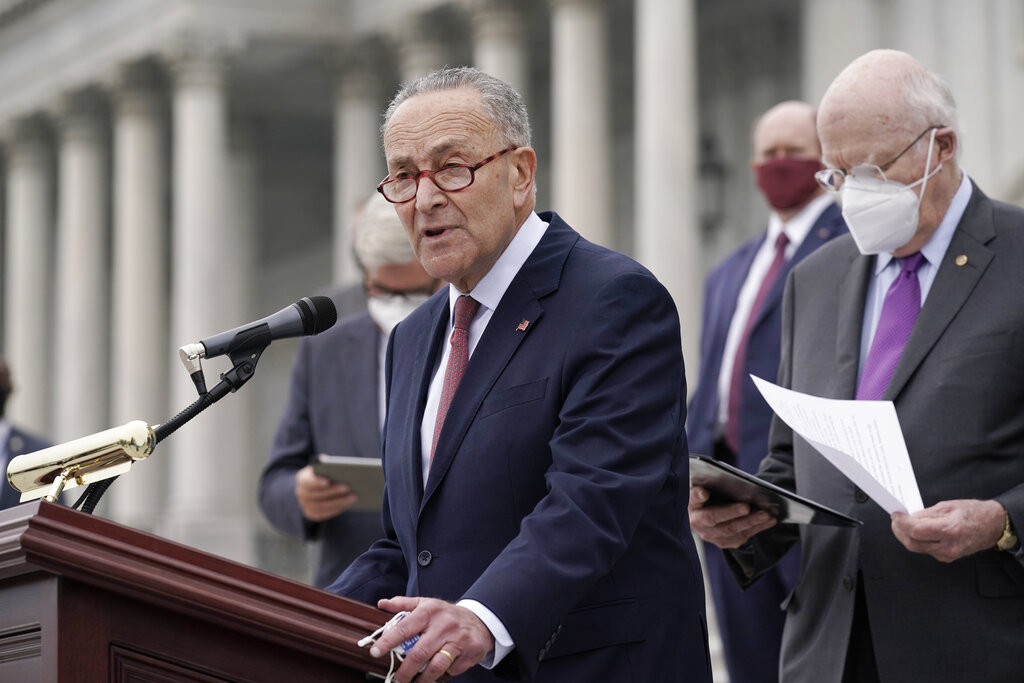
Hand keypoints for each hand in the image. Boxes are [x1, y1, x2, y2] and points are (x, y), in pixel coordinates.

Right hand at [294, 464, 357, 521]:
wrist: (310, 489)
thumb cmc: (320, 475)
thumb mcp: (319, 468)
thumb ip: (322, 465)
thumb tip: (325, 459)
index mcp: (302, 479)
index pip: (307, 481)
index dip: (316, 482)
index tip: (327, 481)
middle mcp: (301, 493)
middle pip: (316, 494)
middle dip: (333, 491)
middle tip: (347, 487)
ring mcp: (305, 505)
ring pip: (322, 506)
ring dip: (338, 501)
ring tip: (353, 496)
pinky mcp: (312, 514)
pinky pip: (324, 514)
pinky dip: (336, 509)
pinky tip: (348, 504)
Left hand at [368, 596, 493, 682]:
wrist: (479, 621)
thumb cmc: (446, 615)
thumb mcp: (426, 604)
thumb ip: (403, 604)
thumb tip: (381, 604)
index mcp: (430, 611)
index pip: (404, 627)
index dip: (388, 641)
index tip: (375, 652)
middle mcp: (444, 625)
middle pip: (419, 653)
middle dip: (405, 671)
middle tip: (396, 680)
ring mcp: (458, 640)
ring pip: (435, 667)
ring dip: (421, 680)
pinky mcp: (469, 654)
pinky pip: (449, 672)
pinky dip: (439, 677)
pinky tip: (434, 676)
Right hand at [688, 485, 776, 547]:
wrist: (709, 509)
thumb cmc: (708, 492)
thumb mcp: (704, 486)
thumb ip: (703, 487)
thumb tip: (705, 491)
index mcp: (692, 504)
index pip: (693, 499)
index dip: (698, 496)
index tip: (704, 492)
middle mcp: (698, 523)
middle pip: (715, 518)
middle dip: (733, 512)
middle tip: (748, 506)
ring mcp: (711, 535)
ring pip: (732, 530)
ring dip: (751, 522)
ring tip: (767, 515)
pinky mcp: (724, 541)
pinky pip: (742, 537)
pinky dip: (757, 528)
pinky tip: (769, 521)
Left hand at [891, 499, 1005, 562]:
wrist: (993, 526)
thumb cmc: (974, 513)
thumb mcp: (947, 506)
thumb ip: (925, 514)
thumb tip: (908, 517)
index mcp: (949, 530)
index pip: (916, 530)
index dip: (901, 523)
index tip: (895, 515)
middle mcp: (948, 546)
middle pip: (912, 543)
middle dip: (899, 531)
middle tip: (896, 520)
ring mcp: (948, 555)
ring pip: (917, 548)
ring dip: (906, 536)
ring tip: (904, 524)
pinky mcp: (946, 558)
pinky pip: (925, 550)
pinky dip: (917, 540)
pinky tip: (916, 531)